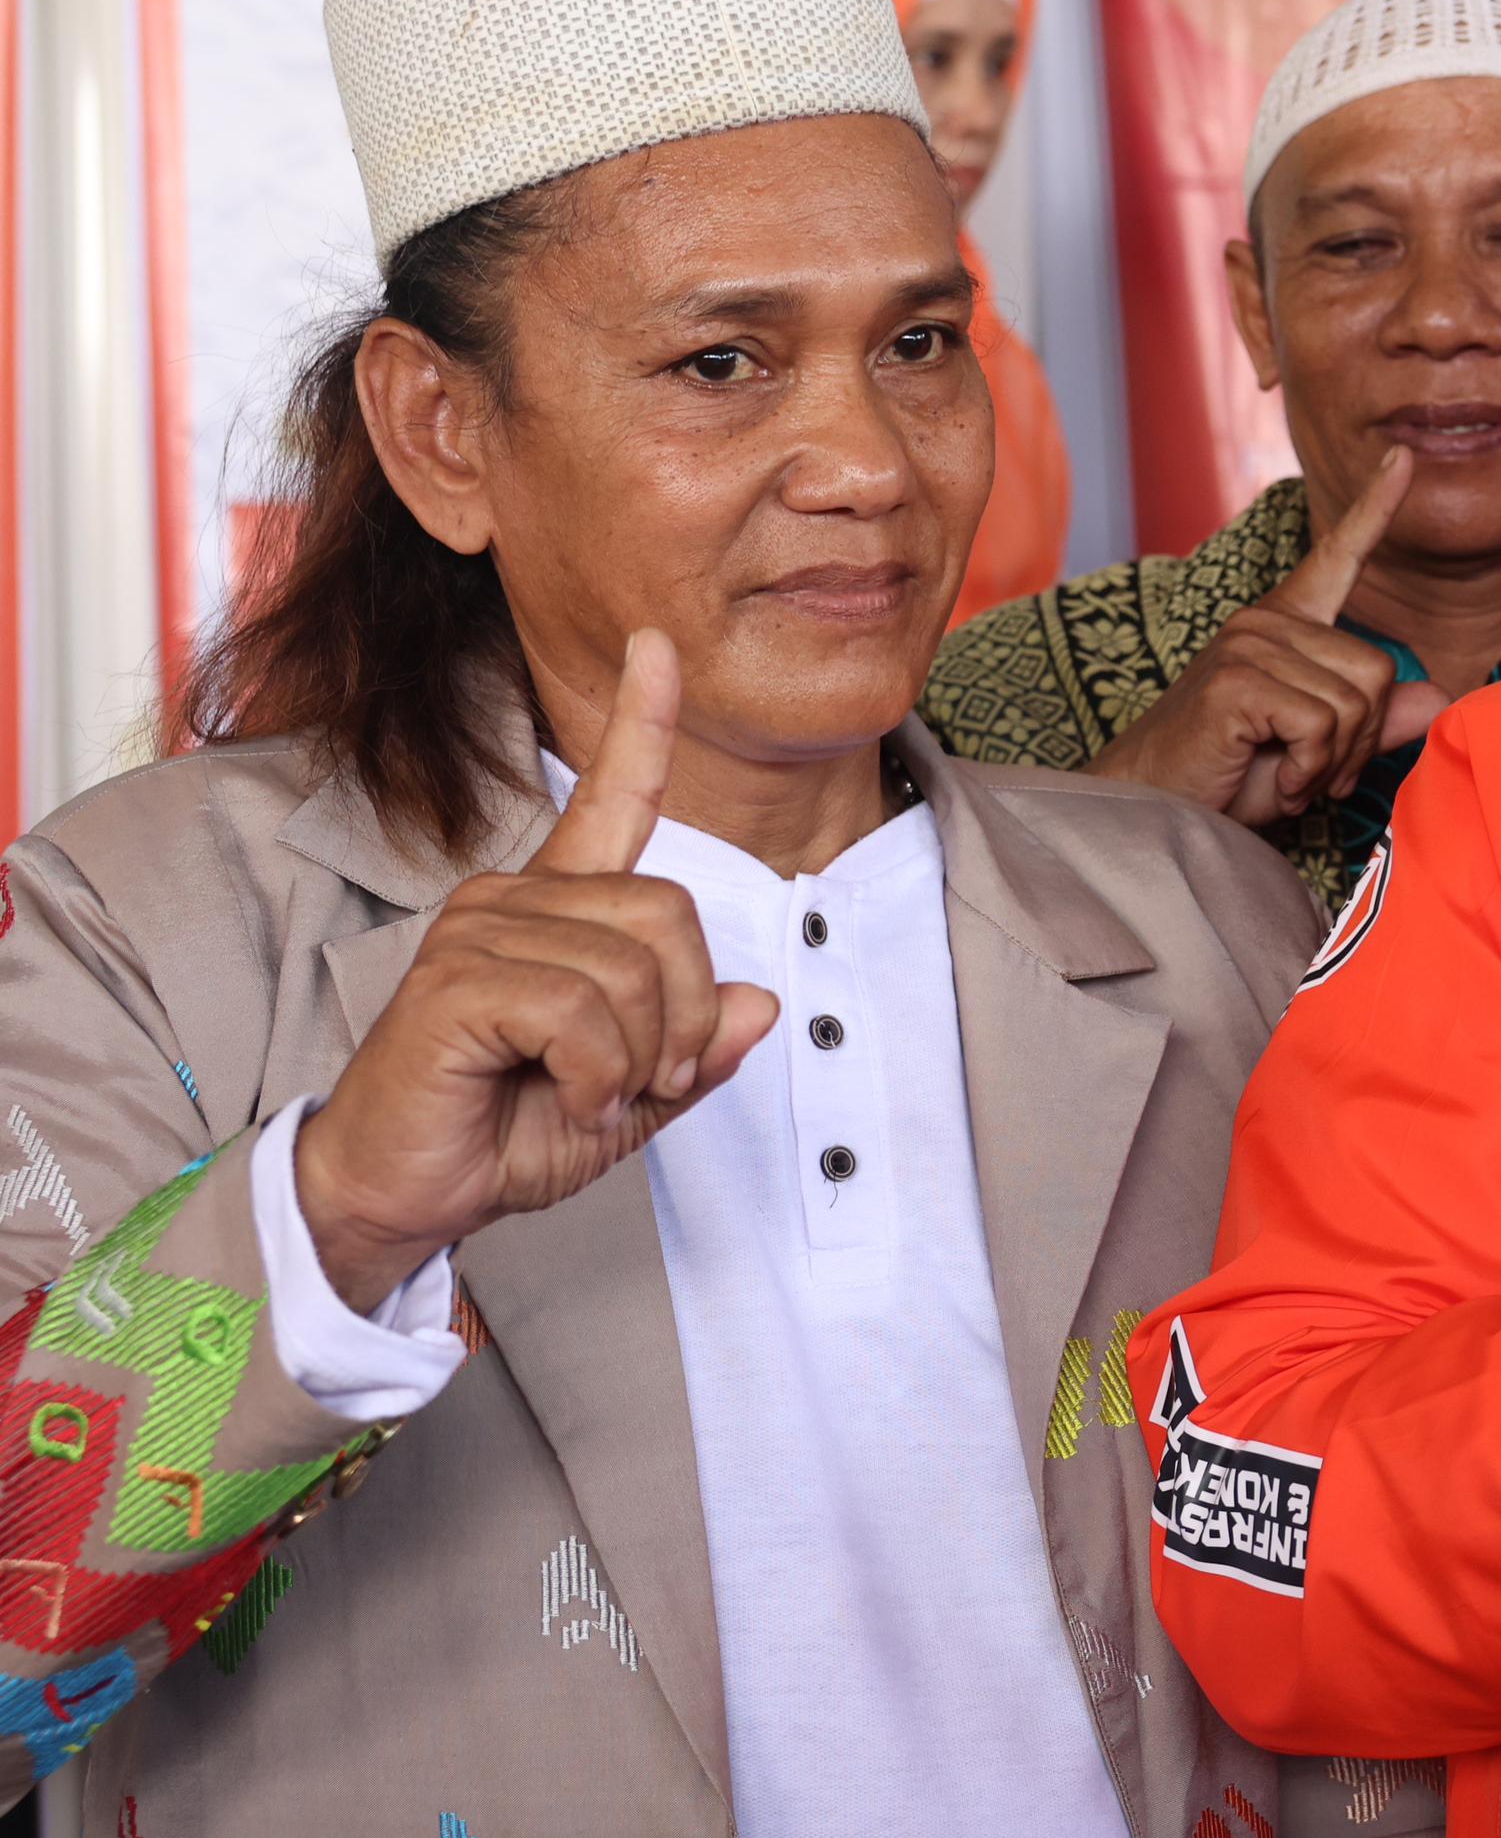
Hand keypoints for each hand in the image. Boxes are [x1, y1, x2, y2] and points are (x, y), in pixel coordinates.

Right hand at [294, 633, 779, 1310]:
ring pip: (635, 969)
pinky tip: (566, 1098)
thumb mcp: (631, 1095)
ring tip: (592, 1093)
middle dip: (686, 1017)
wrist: (403, 1192)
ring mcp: (477, 932)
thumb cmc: (506, 1131)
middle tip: (644, 1079)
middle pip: (673, 913)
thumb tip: (761, 1003)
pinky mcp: (454, 982)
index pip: (610, 796)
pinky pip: (583, 1010)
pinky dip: (602, 1076)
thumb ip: (697, 1049)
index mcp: (557, 907)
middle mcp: (512, 898)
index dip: (642, 723)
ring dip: (641, 1058)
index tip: (655, 645)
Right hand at [1092, 453, 1445, 828]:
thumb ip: (1375, 722)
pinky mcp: (1237, 679)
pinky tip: (1276, 777)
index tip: (1403, 457)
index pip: (1339, 555)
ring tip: (1289, 773)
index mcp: (1287, 624)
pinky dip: (1310, 769)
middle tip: (1313, 770)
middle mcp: (1266, 620)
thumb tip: (1441, 697)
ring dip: (1331, 760)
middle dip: (1357, 740)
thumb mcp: (1319, 750)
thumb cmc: (1232, 776)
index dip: (1376, 507)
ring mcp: (1249, 644)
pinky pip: (1321, 725)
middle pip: (1377, 671)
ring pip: (1354, 703)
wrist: (1156, 807)